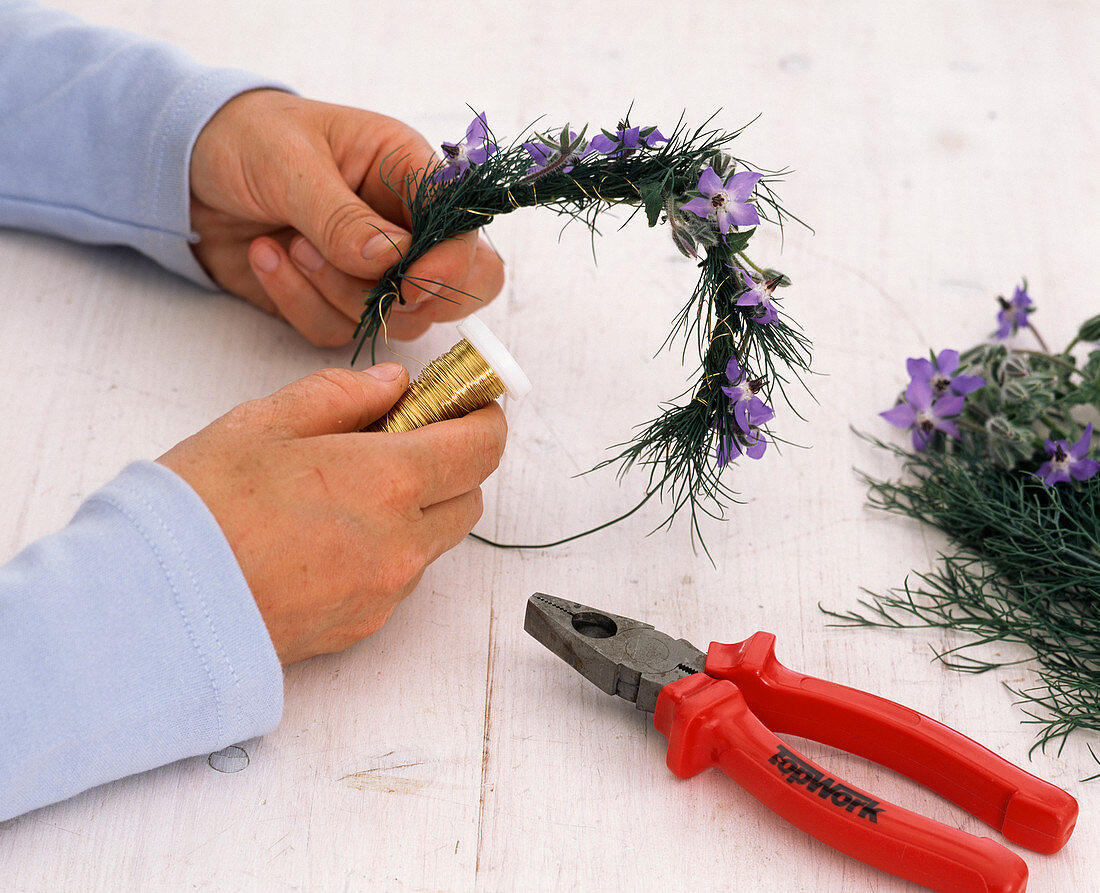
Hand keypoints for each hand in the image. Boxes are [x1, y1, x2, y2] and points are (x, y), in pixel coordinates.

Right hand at [157, 363, 506, 663]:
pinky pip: (399, 579)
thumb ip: (340, 396)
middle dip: (452, 463)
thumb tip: (392, 384)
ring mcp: (385, 592)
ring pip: (435, 541)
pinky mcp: (363, 627)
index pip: (481, 447)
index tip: (468, 404)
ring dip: (418, 510)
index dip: (483, 418)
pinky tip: (328, 537)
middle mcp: (402, 543)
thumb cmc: (201, 511)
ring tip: (349, 491)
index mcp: (389, 481)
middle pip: (468, 497)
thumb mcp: (263, 424)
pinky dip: (387, 550)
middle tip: (400, 440)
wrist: (156, 611)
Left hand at [189, 90, 504, 346]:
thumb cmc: (245, 137)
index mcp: (409, 172)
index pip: (465, 231)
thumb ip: (342, 216)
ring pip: (395, 321)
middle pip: (457, 290)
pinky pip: (339, 332)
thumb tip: (393, 260)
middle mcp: (405, 226)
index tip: (410, 284)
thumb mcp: (290, 162)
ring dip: (336, 295)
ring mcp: (374, 270)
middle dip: (405, 298)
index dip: (451, 265)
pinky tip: (266, 258)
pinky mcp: (335, 301)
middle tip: (353, 273)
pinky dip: (298, 305)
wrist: (183, 168)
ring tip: (289, 245)